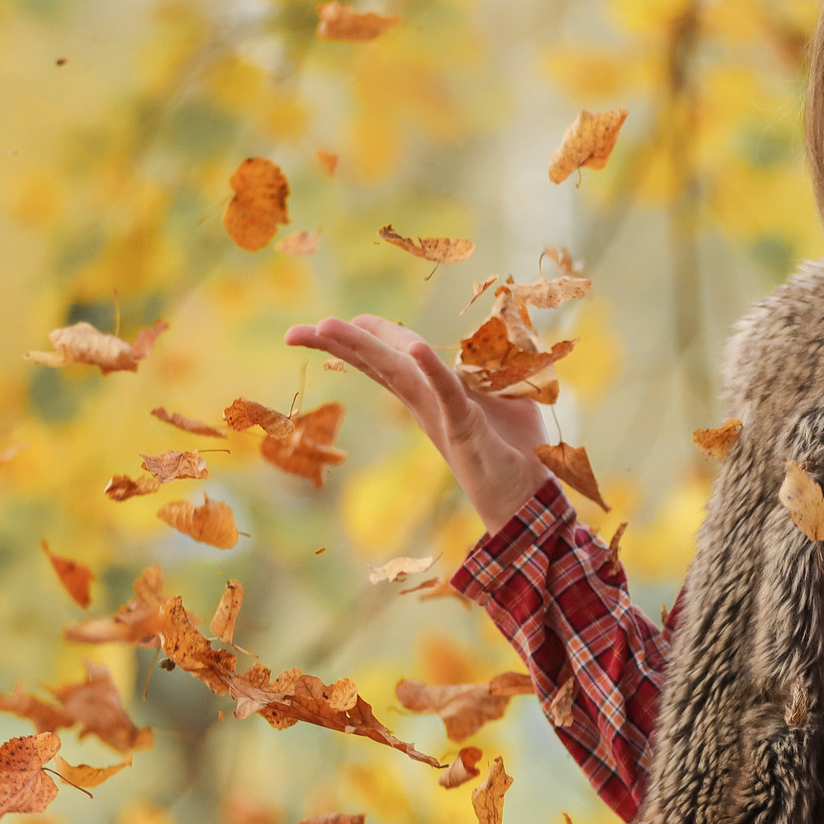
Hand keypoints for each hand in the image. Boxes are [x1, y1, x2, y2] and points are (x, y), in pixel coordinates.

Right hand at [284, 314, 551, 531]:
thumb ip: (486, 371)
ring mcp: (442, 414)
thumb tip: (487, 346)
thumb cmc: (515, 448)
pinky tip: (415, 348)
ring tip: (328, 325)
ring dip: (365, 346)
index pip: (387, 359)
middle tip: (295, 332)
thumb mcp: (500, 397)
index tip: (326, 324)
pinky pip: (449, 394)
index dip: (359, 339)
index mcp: (431, 392)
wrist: (529, 499)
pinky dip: (433, 370)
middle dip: (338, 344)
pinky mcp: (467, 427)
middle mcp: (427, 402)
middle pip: (377, 363)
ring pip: (399, 372)